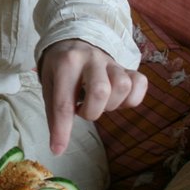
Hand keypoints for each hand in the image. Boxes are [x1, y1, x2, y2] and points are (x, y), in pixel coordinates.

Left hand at [39, 39, 146, 155]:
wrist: (72, 40)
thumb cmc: (59, 68)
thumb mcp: (49, 84)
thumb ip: (55, 112)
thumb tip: (58, 147)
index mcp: (66, 63)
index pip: (65, 102)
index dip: (62, 130)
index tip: (58, 149)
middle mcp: (90, 59)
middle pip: (101, 91)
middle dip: (92, 112)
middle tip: (82, 110)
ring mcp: (111, 61)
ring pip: (123, 86)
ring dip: (112, 104)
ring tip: (99, 104)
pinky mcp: (126, 66)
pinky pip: (140, 82)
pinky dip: (133, 98)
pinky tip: (118, 100)